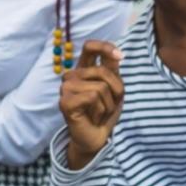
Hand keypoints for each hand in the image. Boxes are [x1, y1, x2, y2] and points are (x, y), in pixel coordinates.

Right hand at [59, 40, 123, 168]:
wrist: (96, 138)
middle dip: (115, 91)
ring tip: (100, 113)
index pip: (90, 47)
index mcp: (83, 70)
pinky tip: (93, 118)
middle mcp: (72, 76)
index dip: (105, 47)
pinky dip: (100, 111)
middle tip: (107, 105)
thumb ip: (113, 70)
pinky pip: (93, 97)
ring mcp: (66, 88)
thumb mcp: (114, 89)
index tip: (120, 56)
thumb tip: (117, 54)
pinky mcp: (65, 102)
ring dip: (108, 105)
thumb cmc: (104, 112)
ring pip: (100, 86)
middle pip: (103, 71)